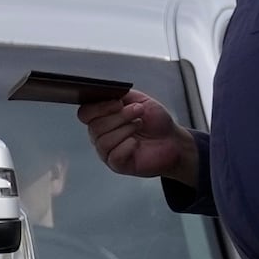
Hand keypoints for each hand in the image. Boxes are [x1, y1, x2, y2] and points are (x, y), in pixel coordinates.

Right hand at [76, 91, 199, 186]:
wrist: (173, 139)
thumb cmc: (156, 122)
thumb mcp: (139, 100)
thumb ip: (120, 95)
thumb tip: (107, 93)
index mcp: (103, 118)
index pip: (85, 113)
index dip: (100, 107)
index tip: (119, 103)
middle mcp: (101, 135)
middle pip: (94, 126)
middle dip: (119, 116)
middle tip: (138, 112)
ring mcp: (108, 151)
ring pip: (103, 141)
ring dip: (125, 129)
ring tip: (139, 125)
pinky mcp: (117, 165)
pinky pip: (114, 155)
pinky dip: (127, 146)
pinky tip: (137, 143)